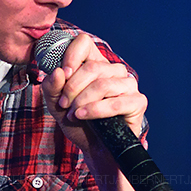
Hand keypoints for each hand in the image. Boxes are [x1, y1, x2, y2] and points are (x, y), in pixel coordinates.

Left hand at [41, 33, 147, 156]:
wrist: (93, 148)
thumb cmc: (78, 122)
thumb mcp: (56, 104)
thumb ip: (52, 87)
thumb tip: (58, 72)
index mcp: (95, 63)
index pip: (84, 42)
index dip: (71, 56)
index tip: (63, 74)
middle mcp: (114, 70)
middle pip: (92, 67)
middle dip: (72, 88)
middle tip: (64, 104)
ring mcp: (128, 85)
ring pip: (102, 85)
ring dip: (82, 101)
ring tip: (74, 114)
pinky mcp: (138, 102)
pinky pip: (116, 103)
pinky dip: (95, 110)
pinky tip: (83, 116)